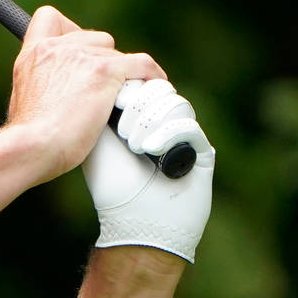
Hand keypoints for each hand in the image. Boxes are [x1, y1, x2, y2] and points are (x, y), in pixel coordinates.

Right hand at [6, 7, 165, 181]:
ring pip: (118, 53)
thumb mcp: (23, 101)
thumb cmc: (28, 137)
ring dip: (123, 74)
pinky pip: (141, 64)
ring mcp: (81, 56)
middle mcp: (55, 48)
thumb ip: (41, 85)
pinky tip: (153, 86)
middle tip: (105, 87)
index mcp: (33, 55)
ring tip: (123, 97)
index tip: (78, 52)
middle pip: (95, 37)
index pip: (49, 18)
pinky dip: (151, 75)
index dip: (69, 31)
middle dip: (103, 60)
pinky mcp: (105, 71)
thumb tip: (56, 97)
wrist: (35, 146)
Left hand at [82, 80, 216, 262]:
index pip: (137, 82)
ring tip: (134, 145)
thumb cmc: (112, 184)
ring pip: (174, 102)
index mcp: (136, 117)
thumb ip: (101, 106)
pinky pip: (188, 124)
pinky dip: (167, 132)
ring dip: (150, 120)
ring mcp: (182, 135)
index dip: (126, 86)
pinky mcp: (201, 150)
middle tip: (122, 130)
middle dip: (138, 104)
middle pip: (157, 87)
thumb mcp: (96, 140)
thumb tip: (102, 76)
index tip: (112, 99)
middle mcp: (160, 123)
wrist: (135, 221)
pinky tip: (150, 150)